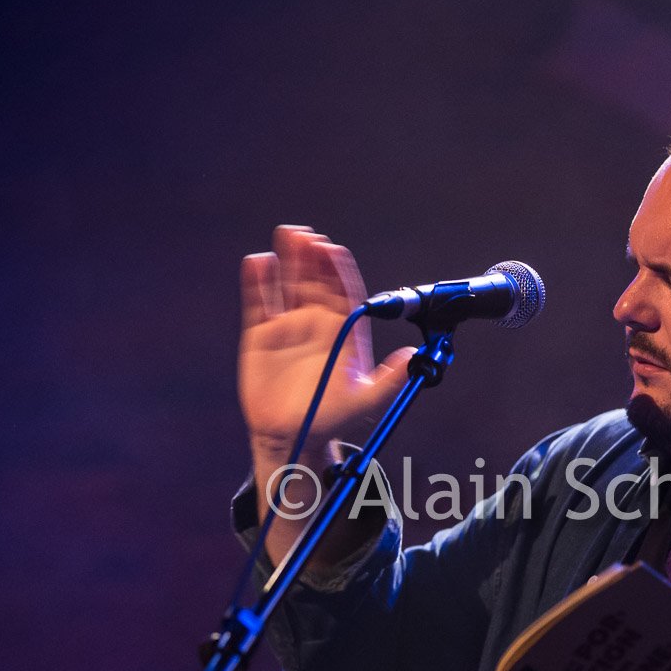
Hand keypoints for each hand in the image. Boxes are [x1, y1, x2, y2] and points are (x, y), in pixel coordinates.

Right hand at [239, 225, 414, 469]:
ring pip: (288, 284)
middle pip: (316, 281)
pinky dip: (257, 282)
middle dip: (313, 258)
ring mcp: (288, 326)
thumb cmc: (331, 418)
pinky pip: (259, 302)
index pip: (343, 292)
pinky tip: (258, 261)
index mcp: (342, 331)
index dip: (338, 270)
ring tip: (288, 234)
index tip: (334, 250)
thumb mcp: (365, 401)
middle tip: (309, 236)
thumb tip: (412, 356)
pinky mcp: (260, 334)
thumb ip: (389, 380)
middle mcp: (316, 322)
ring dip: (289, 259)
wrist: (292, 436)